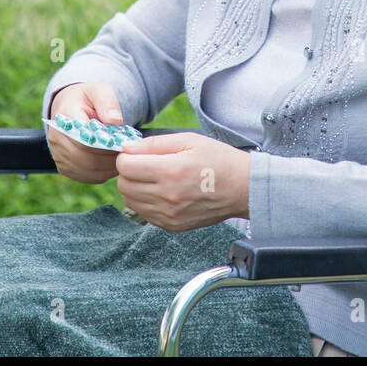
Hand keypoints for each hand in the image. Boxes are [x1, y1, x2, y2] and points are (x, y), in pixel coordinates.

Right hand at [46, 82, 124, 184]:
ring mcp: (58, 155)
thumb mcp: (99, 90)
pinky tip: (111, 165)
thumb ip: (108, 101)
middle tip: (126, 154)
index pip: (84, 138)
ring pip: (86, 170)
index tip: (121, 142)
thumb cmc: (88, 98)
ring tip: (121, 159)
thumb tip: (115, 120)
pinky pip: (85, 177)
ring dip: (107, 168)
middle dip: (108, 158)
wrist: (70, 107)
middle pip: (84, 158)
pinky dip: (101, 174)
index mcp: (64, 117)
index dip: (105, 144)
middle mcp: (56, 138)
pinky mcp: (64, 167)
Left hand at [114, 132, 250, 231]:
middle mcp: (167, 196)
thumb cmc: (218, 160)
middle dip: (129, 172)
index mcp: (170, 171)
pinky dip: (145, 202)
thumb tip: (126, 148)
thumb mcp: (189, 140)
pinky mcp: (173, 225)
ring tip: (153, 178)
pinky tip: (161, 192)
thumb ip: (154, 143)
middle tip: (144, 164)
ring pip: (130, 201)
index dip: (127, 156)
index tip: (137, 153)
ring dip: (135, 188)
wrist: (243, 188)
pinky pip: (144, 214)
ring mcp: (169, 214)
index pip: (125, 166)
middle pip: (123, 185)